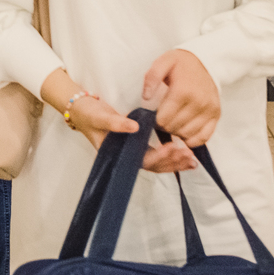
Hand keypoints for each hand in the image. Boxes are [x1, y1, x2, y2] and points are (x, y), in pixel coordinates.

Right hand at [64, 94, 195, 171]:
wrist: (81, 108)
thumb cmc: (88, 114)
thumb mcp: (100, 117)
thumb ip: (116, 123)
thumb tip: (135, 127)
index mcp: (117, 154)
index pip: (142, 160)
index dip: (158, 156)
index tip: (173, 147)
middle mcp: (126, 156)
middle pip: (153, 165)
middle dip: (172, 162)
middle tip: (189, 155)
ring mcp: (132, 152)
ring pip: (157, 162)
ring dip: (174, 162)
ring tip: (192, 159)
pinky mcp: (137, 144)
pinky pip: (156, 153)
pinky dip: (171, 155)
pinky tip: (185, 153)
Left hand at [143, 50, 220, 147]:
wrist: (205, 61)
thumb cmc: (180, 64)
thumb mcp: (163, 62)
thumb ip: (151, 78)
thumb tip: (146, 98)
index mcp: (183, 91)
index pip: (163, 119)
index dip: (154, 120)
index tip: (153, 115)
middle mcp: (198, 103)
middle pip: (174, 128)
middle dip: (164, 126)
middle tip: (162, 118)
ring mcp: (209, 110)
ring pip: (187, 135)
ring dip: (176, 132)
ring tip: (173, 122)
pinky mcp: (216, 115)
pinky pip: (204, 137)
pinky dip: (192, 139)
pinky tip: (184, 132)